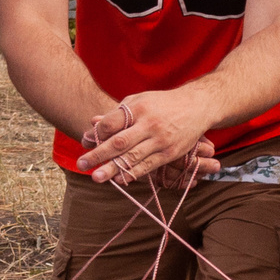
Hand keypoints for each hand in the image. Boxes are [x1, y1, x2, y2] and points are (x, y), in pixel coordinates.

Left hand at [80, 89, 220, 184]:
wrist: (197, 105)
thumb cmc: (163, 103)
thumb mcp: (140, 100)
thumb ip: (118, 113)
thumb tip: (93, 124)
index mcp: (139, 108)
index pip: (112, 123)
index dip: (97, 133)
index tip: (85, 141)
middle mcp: (149, 124)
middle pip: (119, 142)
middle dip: (98, 154)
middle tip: (81, 164)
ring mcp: (160, 140)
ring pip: (133, 157)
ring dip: (113, 168)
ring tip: (96, 177)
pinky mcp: (170, 152)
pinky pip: (149, 166)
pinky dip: (133, 173)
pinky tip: (120, 179)